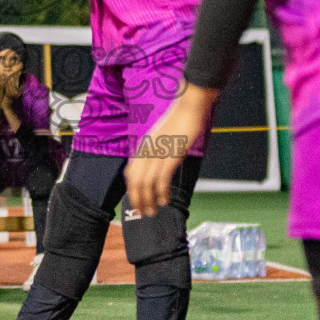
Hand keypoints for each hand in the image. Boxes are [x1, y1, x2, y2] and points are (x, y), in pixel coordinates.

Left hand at [124, 85, 215, 216]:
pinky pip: (162, 179)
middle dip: (136, 199)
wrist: (189, 106)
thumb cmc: (180, 120)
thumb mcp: (164, 136)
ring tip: (152, 212)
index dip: (131, 189)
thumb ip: (159, 149)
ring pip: (146, 183)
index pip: (130, 172)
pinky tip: (164, 200)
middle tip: (142, 212)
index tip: (135, 200)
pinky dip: (161, 192)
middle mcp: (147, 151)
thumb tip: (160, 162)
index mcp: (144, 147)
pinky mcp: (170, 155)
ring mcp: (158, 153)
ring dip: (148, 200)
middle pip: (134, 181)